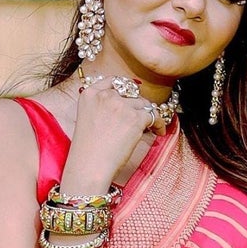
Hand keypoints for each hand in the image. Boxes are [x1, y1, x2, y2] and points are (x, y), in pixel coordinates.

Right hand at [62, 75, 161, 192]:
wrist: (90, 166)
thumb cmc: (88, 151)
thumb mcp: (87, 119)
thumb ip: (101, 108)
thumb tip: (125, 106)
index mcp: (89, 94)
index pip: (113, 81)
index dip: (125, 89)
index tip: (132, 97)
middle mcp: (105, 95)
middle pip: (130, 93)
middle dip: (137, 106)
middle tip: (141, 118)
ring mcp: (120, 105)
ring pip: (142, 104)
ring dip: (147, 115)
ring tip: (151, 127)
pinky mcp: (134, 118)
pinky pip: (153, 115)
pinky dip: (159, 124)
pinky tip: (159, 131)